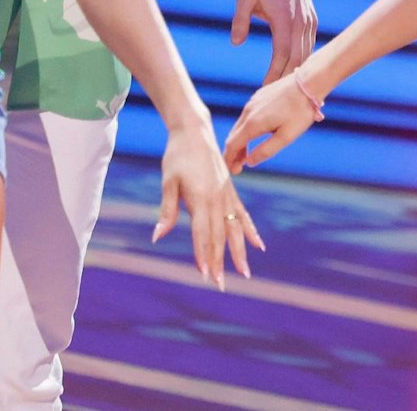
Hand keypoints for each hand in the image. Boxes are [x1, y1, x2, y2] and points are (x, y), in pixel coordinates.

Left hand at [153, 117, 263, 289]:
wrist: (194, 132)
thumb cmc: (177, 156)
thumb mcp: (168, 182)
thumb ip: (167, 211)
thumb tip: (158, 236)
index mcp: (201, 198)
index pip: (203, 233)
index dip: (204, 255)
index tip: (205, 275)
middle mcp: (218, 199)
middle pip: (220, 236)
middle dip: (221, 262)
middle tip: (221, 285)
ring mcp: (227, 195)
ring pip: (236, 229)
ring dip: (240, 252)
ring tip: (245, 273)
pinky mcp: (231, 192)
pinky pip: (243, 215)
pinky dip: (251, 231)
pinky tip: (258, 246)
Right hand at [223, 72, 320, 172]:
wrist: (309, 82)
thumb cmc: (300, 111)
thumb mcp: (286, 136)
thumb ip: (266, 151)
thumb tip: (249, 162)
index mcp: (253, 124)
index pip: (232, 146)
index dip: (229, 160)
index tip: (233, 172)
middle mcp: (248, 112)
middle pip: (233, 136)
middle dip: (233, 152)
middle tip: (239, 166)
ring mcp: (252, 102)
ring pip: (240, 125)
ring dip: (240, 141)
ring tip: (246, 154)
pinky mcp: (259, 96)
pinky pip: (247, 116)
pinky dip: (246, 128)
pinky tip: (256, 134)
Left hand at [232, 0, 316, 83]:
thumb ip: (239, 21)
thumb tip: (236, 43)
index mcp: (284, 18)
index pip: (282, 53)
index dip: (275, 73)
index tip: (264, 88)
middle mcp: (300, 22)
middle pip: (297, 58)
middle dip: (286, 78)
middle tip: (274, 96)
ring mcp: (309, 22)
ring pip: (306, 54)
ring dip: (296, 72)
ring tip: (284, 89)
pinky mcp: (312, 21)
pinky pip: (309, 46)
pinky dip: (302, 61)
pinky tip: (294, 73)